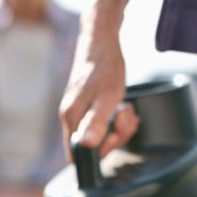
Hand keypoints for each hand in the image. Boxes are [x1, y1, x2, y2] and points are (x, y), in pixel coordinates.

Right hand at [59, 29, 139, 157]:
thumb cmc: (106, 68)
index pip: (77, 155)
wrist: (101, 41)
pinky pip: (100, 123)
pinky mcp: (85, 106)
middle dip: (114, 137)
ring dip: (118, 127)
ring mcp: (77, 111)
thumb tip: (87, 146)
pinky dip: (115, 119)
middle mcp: (69, 117)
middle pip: (91, 146)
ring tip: (127, 108)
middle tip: (126, 116)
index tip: (114, 135)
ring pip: (98, 135)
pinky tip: (123, 107)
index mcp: (71, 118)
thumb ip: (96, 122)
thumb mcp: (107, 97)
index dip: (99, 152)